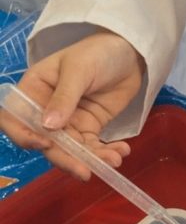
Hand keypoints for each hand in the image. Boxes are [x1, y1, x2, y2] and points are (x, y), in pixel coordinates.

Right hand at [0, 31, 145, 179]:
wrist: (129, 51)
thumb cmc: (97, 52)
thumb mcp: (79, 69)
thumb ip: (64, 97)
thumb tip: (48, 127)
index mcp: (33, 90)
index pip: (16, 118)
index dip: (25, 136)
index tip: (45, 146)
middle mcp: (46, 110)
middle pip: (47, 142)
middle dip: (66, 158)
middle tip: (85, 172)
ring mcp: (69, 120)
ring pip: (72, 149)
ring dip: (91, 159)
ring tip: (114, 160)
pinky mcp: (89, 126)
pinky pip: (93, 146)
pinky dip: (105, 152)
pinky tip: (121, 152)